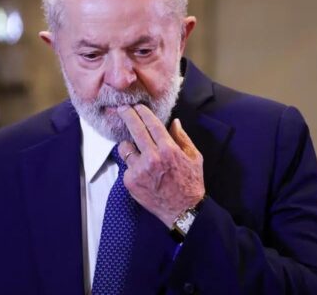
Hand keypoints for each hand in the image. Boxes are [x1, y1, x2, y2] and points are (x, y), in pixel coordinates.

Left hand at [116, 104, 204, 227]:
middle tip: (122, 109)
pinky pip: (126, 166)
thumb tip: (174, 122)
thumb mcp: (194, 157)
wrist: (183, 210)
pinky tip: (141, 170)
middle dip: (127, 115)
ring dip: (128, 145)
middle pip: (135, 129)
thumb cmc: (190, 182)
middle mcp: (152, 157)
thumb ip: (182, 137)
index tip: (136, 106)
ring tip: (134, 149)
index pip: (151, 124)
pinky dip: (131, 165)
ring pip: (125, 148)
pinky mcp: (130, 181)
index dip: (142, 112)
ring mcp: (139, 170)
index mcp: (168, 149)